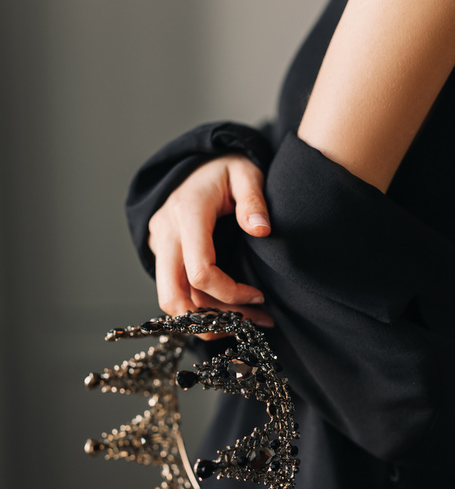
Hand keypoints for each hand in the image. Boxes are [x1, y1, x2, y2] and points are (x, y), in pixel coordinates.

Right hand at [148, 154, 272, 338]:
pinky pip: (174, 292)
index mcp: (187, 214)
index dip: (230, 293)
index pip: (200, 273)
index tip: (259, 295)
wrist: (195, 165)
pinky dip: (198, 309)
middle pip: (173, 296)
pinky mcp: (161, 255)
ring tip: (246, 320)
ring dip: (206, 320)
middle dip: (209, 320)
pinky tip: (229, 310)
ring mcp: (158, 246)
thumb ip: (253, 199)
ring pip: (171, 301)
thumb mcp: (245, 173)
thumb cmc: (225, 170)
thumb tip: (262, 230)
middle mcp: (165, 234)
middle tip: (246, 324)